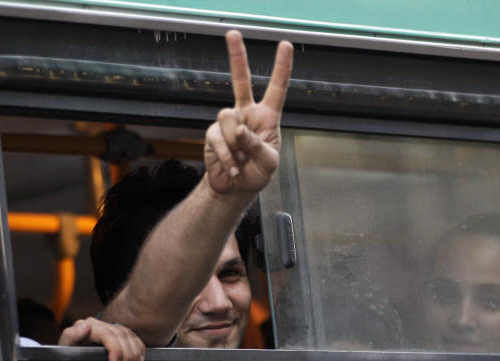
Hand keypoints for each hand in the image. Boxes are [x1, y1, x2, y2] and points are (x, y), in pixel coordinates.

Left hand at [58, 317, 145, 360]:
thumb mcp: (66, 355)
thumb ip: (72, 337)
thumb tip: (84, 325)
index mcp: (82, 327)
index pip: (106, 334)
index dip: (115, 349)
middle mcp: (95, 325)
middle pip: (120, 335)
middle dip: (126, 355)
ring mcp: (106, 329)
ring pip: (128, 336)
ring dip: (133, 354)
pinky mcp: (115, 334)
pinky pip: (133, 337)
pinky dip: (138, 349)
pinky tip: (137, 360)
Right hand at [204, 30, 292, 194]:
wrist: (235, 188)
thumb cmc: (257, 174)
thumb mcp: (267, 163)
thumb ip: (256, 145)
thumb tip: (240, 129)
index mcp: (267, 118)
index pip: (276, 89)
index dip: (281, 68)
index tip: (285, 46)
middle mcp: (247, 114)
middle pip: (240, 81)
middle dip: (236, 56)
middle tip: (232, 33)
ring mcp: (229, 123)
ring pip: (227, 117)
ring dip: (235, 143)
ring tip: (241, 159)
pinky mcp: (214, 133)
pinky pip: (219, 138)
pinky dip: (227, 156)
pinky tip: (233, 166)